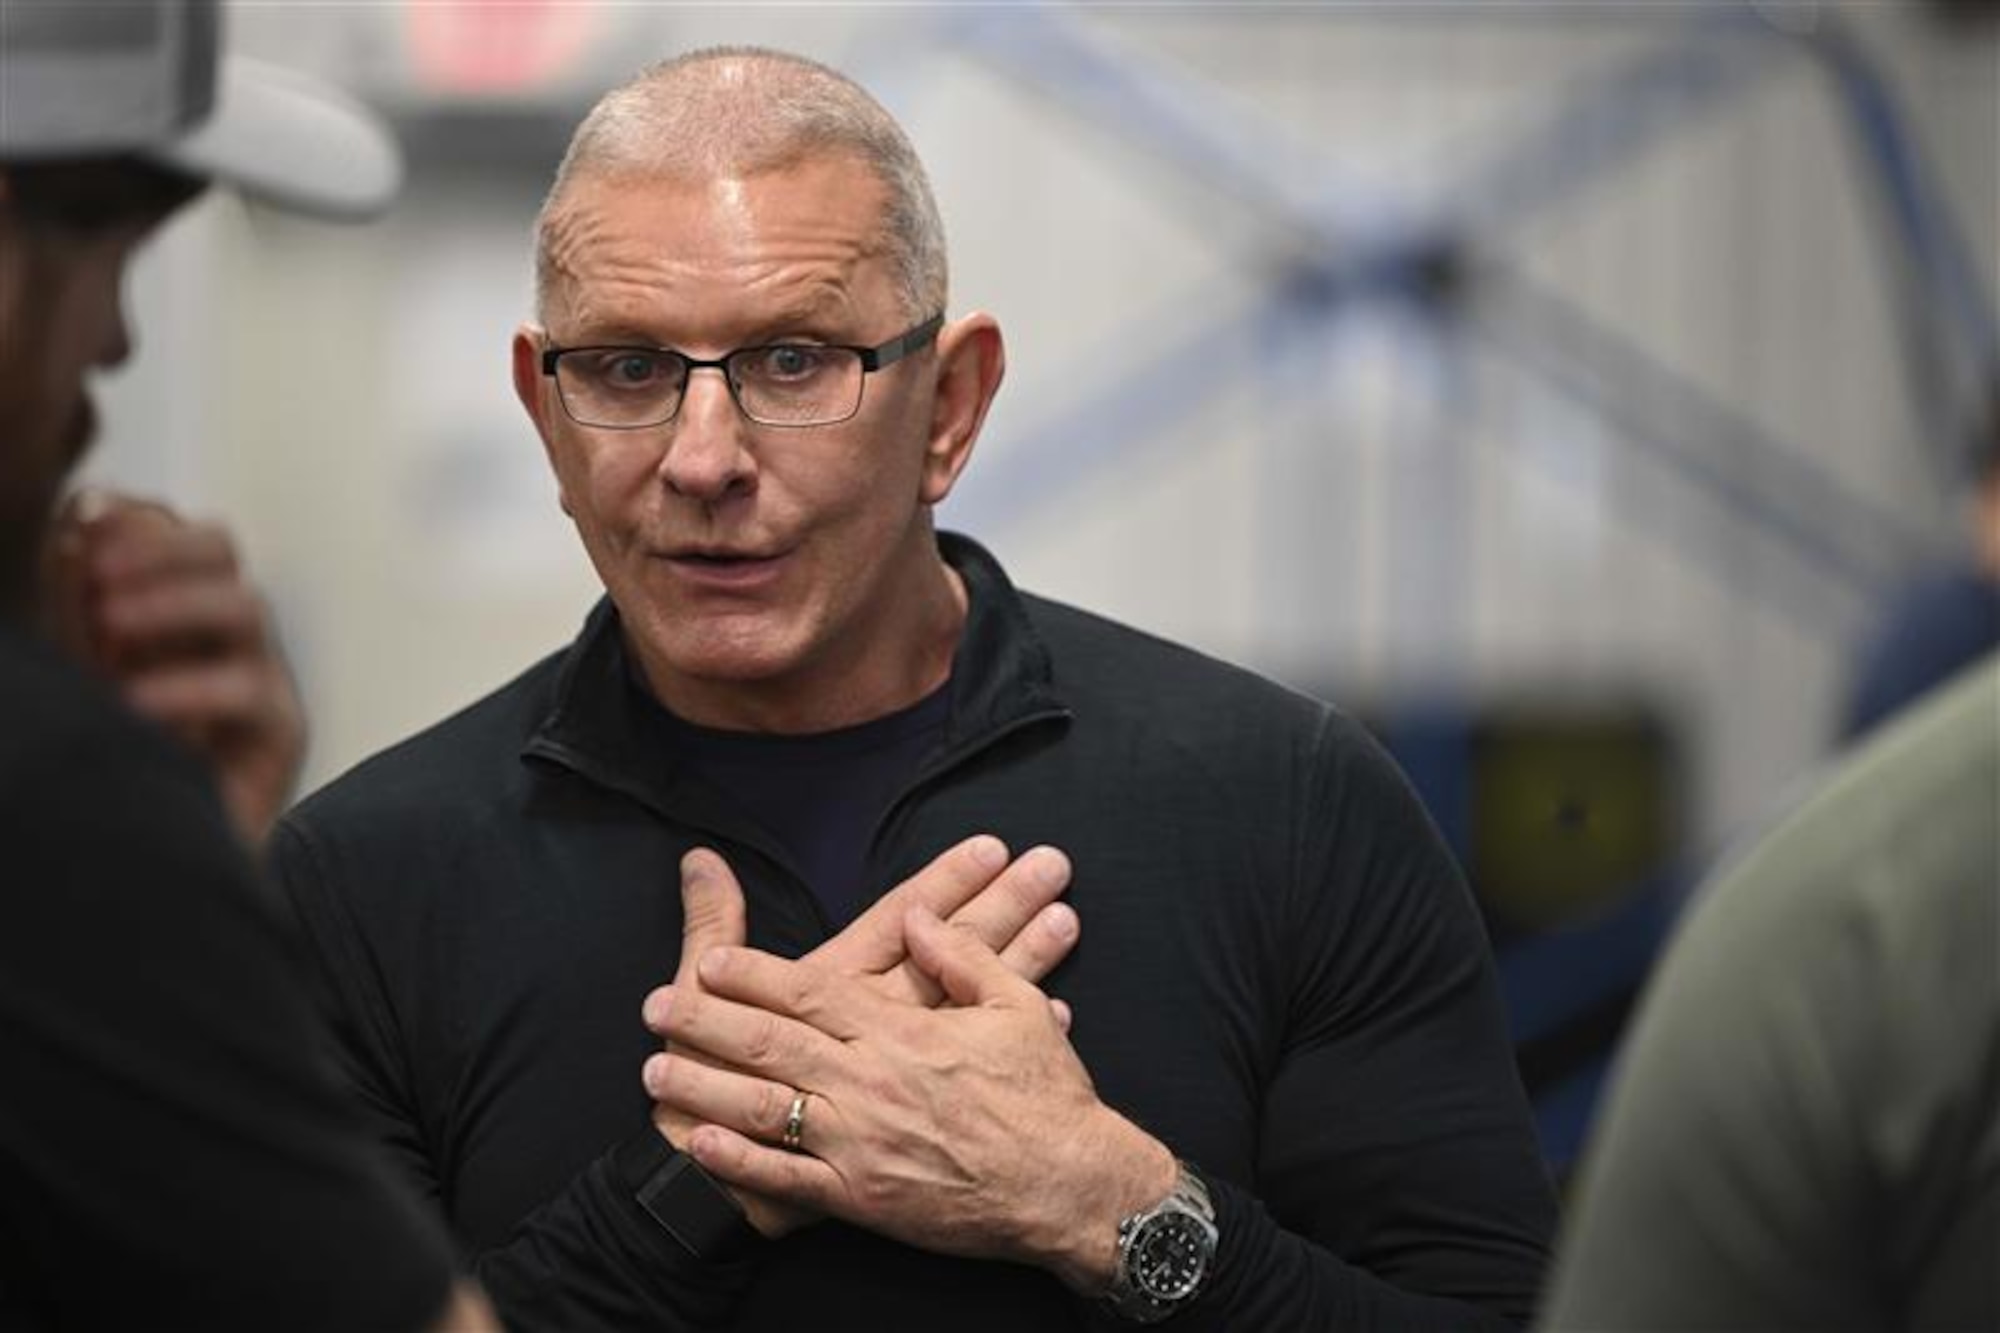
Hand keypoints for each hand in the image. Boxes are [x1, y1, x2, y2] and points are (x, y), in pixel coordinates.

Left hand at [41, 492, 305, 845]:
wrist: (150, 870)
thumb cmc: (109, 770)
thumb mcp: (78, 669)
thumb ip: (76, 597)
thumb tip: (84, 514)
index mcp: (167, 610)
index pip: (169, 531)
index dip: (133, 521)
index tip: (80, 525)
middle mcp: (217, 635)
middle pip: (218, 548)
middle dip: (160, 548)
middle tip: (97, 568)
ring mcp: (256, 678)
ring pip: (243, 604)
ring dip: (174, 602)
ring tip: (108, 623)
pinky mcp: (280, 730)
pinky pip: (247, 688)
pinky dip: (188, 687)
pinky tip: (134, 703)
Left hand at [645, 906, 1174, 1289]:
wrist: (1070, 1187)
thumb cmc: (1047, 1095)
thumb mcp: (1016, 1007)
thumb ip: (961, 956)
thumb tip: (918, 916)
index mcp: (903, 1030)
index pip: (810, 991)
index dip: (753, 973)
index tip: (710, 961)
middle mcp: (871, 1081)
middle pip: (771, 1041)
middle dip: (707, 1021)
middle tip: (655, 1007)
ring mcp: (861, 1142)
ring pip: (766, 1107)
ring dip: (705, 1084)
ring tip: (655, 1070)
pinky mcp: (863, 1198)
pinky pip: (789, 1178)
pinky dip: (741, 1160)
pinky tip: (701, 1141)